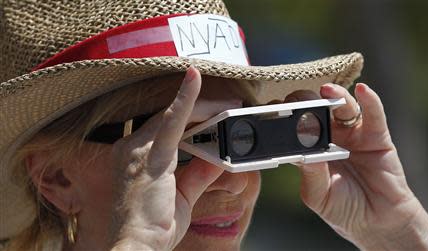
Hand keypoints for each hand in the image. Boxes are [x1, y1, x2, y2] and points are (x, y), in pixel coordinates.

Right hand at [108, 67, 239, 249]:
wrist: (138, 246)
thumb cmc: (154, 226)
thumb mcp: (182, 197)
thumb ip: (199, 174)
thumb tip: (217, 157)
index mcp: (135, 156)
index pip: (164, 126)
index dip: (189, 114)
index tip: (211, 109)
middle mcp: (132, 147)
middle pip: (170, 116)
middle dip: (202, 107)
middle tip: (230, 104)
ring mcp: (139, 150)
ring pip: (175, 115)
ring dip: (205, 106)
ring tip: (230, 103)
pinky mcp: (151, 156)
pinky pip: (173, 120)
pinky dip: (187, 98)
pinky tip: (195, 79)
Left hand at [289, 83, 427, 249]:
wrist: (376, 221)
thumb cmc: (342, 208)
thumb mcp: (318, 194)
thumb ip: (311, 173)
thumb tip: (304, 152)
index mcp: (309, 147)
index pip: (293, 125)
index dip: (284, 116)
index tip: (273, 110)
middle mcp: (329, 135)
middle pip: (315, 108)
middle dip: (305, 101)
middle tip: (297, 101)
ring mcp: (352, 132)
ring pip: (341, 106)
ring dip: (334, 95)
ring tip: (327, 90)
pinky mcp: (376, 135)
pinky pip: (373, 113)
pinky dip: (369, 100)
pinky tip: (362, 91)